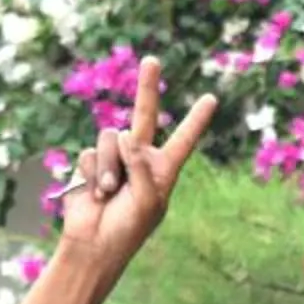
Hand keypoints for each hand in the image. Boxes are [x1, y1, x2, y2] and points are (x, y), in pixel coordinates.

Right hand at [57, 57, 216, 268]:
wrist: (94, 244)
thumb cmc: (127, 230)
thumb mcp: (147, 203)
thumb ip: (142, 168)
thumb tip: (125, 135)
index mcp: (162, 171)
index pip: (183, 141)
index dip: (196, 121)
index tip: (212, 99)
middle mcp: (139, 159)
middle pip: (144, 116)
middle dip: (148, 88)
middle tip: (152, 60)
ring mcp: (114, 159)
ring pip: (111, 139)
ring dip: (108, 167)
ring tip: (109, 193)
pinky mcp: (92, 163)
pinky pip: (91, 153)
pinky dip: (93, 173)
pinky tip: (95, 194)